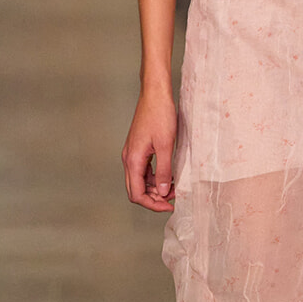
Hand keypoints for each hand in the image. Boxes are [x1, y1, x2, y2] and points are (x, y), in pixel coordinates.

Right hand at [122, 89, 177, 212]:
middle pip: (135, 190)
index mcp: (133, 160)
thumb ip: (164, 171)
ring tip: (173, 189)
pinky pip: (143, 171)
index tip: (170, 206)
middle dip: (153, 199)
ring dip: (154, 189)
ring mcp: (132, 154)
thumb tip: (161, 192)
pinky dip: (154, 178)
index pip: (136, 194)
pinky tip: (168, 177)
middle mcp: (129, 159)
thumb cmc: (160, 115)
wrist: (155, 94)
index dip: (152, 204)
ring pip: (139, 181)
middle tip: (172, 200)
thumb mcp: (166, 145)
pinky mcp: (138, 149)